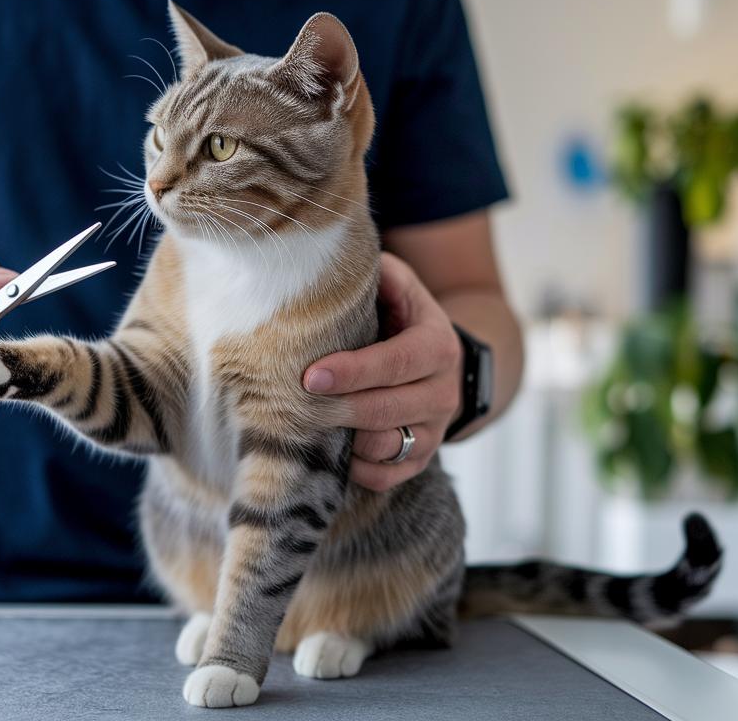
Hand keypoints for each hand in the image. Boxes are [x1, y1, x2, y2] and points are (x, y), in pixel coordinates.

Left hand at [302, 253, 462, 490]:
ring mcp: (434, 430)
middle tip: (294, 403)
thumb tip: (335, 261)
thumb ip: (378, 274)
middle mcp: (443, 392)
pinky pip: (387, 476)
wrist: (441, 361)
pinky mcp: (420, 459)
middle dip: (339, 408)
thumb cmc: (402, 319)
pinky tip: (333, 450)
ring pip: (387, 447)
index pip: (396, 363)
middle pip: (387, 409)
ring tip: (309, 423)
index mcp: (437, 345)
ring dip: (345, 440)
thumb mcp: (399, 287)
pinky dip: (358, 469)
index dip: (354, 371)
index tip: (310, 376)